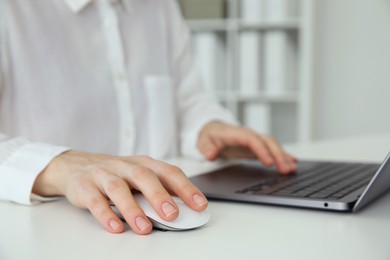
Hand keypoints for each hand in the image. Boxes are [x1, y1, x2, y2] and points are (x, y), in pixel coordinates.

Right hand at [32, 150, 207, 234]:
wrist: (75, 165)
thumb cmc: (115, 173)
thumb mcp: (138, 176)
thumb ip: (158, 189)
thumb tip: (184, 206)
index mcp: (144, 163)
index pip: (168, 172)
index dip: (185, 187)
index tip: (200, 204)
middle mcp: (125, 167)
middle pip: (144, 177)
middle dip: (160, 196)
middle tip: (173, 214)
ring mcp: (104, 175)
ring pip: (119, 189)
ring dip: (132, 209)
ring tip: (144, 227)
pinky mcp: (86, 187)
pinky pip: (95, 201)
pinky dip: (106, 214)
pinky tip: (116, 227)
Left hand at [197, 121, 296, 173]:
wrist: (212, 130)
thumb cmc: (209, 136)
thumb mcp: (203, 141)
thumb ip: (206, 148)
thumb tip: (211, 154)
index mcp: (237, 133)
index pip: (252, 140)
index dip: (262, 150)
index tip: (269, 162)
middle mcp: (249, 135)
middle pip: (268, 142)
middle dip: (278, 155)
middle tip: (286, 170)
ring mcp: (255, 140)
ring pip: (273, 145)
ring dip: (284, 156)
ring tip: (293, 169)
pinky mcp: (258, 147)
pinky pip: (273, 149)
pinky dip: (284, 155)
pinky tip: (293, 163)